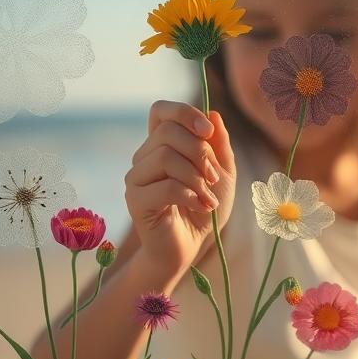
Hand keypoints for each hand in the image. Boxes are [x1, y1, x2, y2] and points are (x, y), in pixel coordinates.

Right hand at [124, 101, 235, 276]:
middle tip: (214, 176)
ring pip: (165, 157)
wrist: (191, 247)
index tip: (208, 131)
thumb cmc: (204, 208)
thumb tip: (213, 113)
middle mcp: (144, 158)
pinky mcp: (135, 201)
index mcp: (161, 145)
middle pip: (168, 132)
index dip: (184, 112)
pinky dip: (190, 196)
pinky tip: (202, 207)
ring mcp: (136, 178)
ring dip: (196, 177)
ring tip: (209, 196)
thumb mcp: (222, 173)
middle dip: (199, 152)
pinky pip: (165, 187)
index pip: (160, 111)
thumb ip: (219, 145)